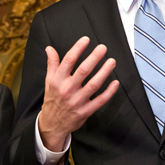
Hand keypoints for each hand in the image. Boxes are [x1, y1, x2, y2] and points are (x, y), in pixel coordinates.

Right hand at [38, 37, 118, 151]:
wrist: (51, 125)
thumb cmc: (52, 99)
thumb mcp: (49, 81)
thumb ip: (52, 64)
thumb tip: (49, 48)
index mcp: (57, 81)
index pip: (68, 61)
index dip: (78, 49)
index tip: (86, 39)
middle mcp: (67, 90)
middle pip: (83, 71)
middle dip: (94, 58)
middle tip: (103, 48)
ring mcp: (77, 101)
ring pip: (94, 84)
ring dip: (104, 72)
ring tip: (112, 61)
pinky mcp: (85, 111)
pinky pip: (100, 100)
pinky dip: (109, 92)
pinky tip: (116, 82)